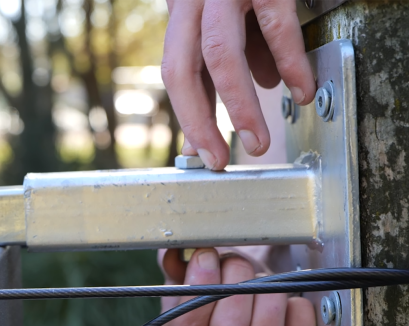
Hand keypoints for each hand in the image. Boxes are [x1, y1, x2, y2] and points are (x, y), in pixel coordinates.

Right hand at [158, 248, 316, 325]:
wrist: (243, 281)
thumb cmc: (212, 272)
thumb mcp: (184, 261)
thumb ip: (174, 255)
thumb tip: (178, 251)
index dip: (199, 288)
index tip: (207, 255)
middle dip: (237, 284)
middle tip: (238, 260)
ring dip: (267, 299)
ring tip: (262, 277)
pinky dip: (297, 316)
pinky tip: (288, 297)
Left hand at [161, 0, 315, 169]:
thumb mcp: (230, 14)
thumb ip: (234, 53)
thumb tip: (248, 95)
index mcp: (183, 12)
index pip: (177, 73)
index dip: (189, 117)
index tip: (204, 152)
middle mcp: (194, 0)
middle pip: (182, 69)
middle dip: (199, 121)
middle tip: (220, 158)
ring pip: (220, 54)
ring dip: (240, 105)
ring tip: (260, 140)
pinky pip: (275, 23)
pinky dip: (288, 62)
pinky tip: (299, 89)